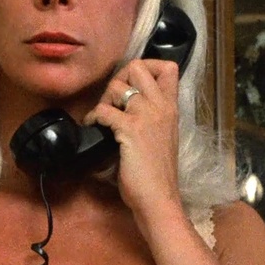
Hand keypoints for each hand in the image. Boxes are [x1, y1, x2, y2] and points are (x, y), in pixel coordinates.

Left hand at [83, 58, 184, 222]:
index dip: (147, 66)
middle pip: (137, 66)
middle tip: (113, 100)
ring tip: (102, 117)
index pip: (168, 68)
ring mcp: (146, 116)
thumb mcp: (162, 138)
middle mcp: (161, 107)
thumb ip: (151, 119)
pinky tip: (94, 127)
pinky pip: (104, 110)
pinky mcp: (130, 129)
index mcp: (171, 108)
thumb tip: (128, 108)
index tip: (132, 83)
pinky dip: (93, 117)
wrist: (158, 197)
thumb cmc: (158, 174)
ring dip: (103, 100)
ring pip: (116, 86)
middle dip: (118, 79)